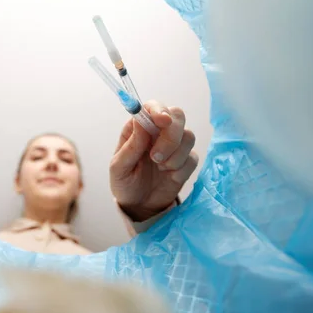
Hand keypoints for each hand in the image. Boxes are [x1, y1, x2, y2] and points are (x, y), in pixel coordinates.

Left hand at [110, 101, 198, 221]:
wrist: (138, 206)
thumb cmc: (124, 182)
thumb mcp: (119, 168)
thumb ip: (130, 146)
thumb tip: (141, 122)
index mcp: (139, 128)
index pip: (153, 106)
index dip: (159, 110)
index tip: (162, 121)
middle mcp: (158, 132)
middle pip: (177, 116)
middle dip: (171, 135)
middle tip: (156, 157)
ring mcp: (174, 146)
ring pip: (188, 136)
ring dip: (175, 155)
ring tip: (159, 167)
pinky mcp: (186, 161)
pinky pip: (193, 157)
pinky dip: (181, 168)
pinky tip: (169, 175)